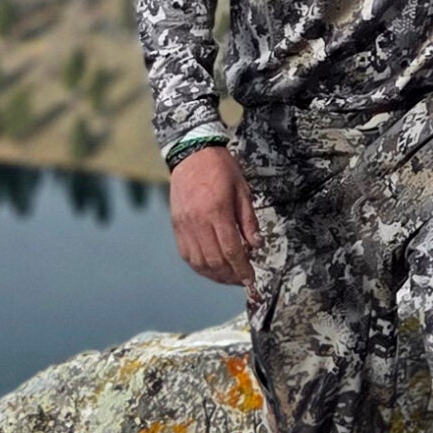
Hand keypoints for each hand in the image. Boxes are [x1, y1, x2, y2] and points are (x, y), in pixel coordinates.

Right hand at [169, 144, 259, 286]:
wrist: (192, 153)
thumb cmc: (221, 169)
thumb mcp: (242, 190)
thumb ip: (248, 220)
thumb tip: (256, 245)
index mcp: (217, 211)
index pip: (231, 249)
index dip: (242, 268)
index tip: (251, 279)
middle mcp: (197, 221)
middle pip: (214, 260)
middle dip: (230, 275)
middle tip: (242, 279)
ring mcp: (184, 225)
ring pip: (199, 261)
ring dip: (215, 275)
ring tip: (229, 277)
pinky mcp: (176, 225)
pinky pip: (186, 254)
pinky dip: (199, 266)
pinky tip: (211, 268)